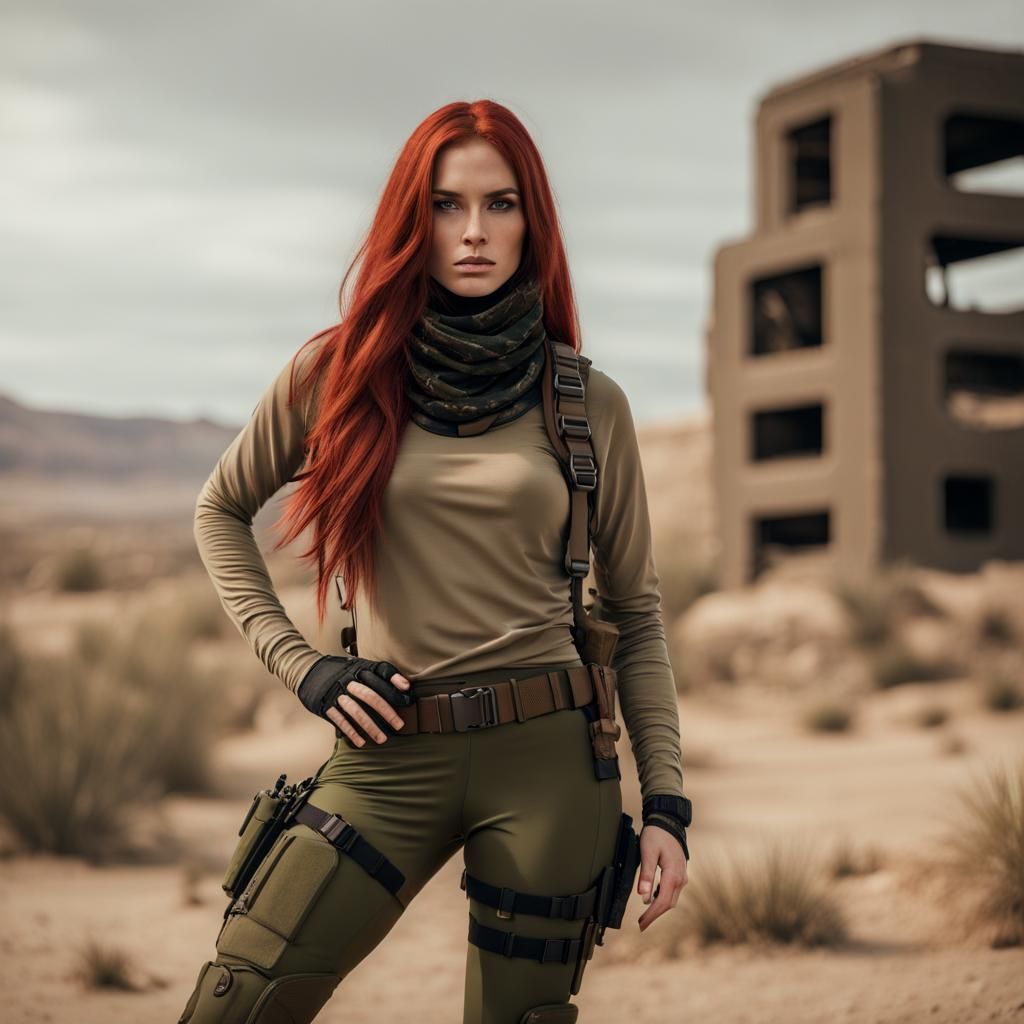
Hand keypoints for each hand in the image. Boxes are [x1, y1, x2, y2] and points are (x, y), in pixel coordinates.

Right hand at [297, 656, 412, 746]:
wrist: (307, 670)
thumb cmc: (340, 671)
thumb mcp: (358, 666)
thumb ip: (380, 675)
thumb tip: (406, 686)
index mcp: (359, 667)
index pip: (380, 672)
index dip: (395, 683)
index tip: (408, 696)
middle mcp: (349, 679)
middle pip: (371, 696)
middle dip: (387, 712)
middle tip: (399, 725)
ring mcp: (336, 693)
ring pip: (356, 711)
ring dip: (371, 726)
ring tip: (382, 739)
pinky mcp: (325, 705)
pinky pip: (340, 720)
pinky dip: (351, 732)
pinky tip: (361, 742)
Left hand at [636, 823, 687, 930]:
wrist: (668, 821)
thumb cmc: (656, 835)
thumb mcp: (647, 852)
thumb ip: (646, 874)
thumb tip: (643, 896)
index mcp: (673, 875)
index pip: (662, 902)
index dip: (652, 915)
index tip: (641, 924)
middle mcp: (680, 878)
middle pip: (668, 904)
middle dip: (655, 915)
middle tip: (641, 924)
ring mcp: (682, 876)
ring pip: (671, 899)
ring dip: (659, 908)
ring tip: (645, 915)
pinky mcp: (679, 873)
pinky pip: (672, 891)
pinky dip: (662, 899)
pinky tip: (652, 899)